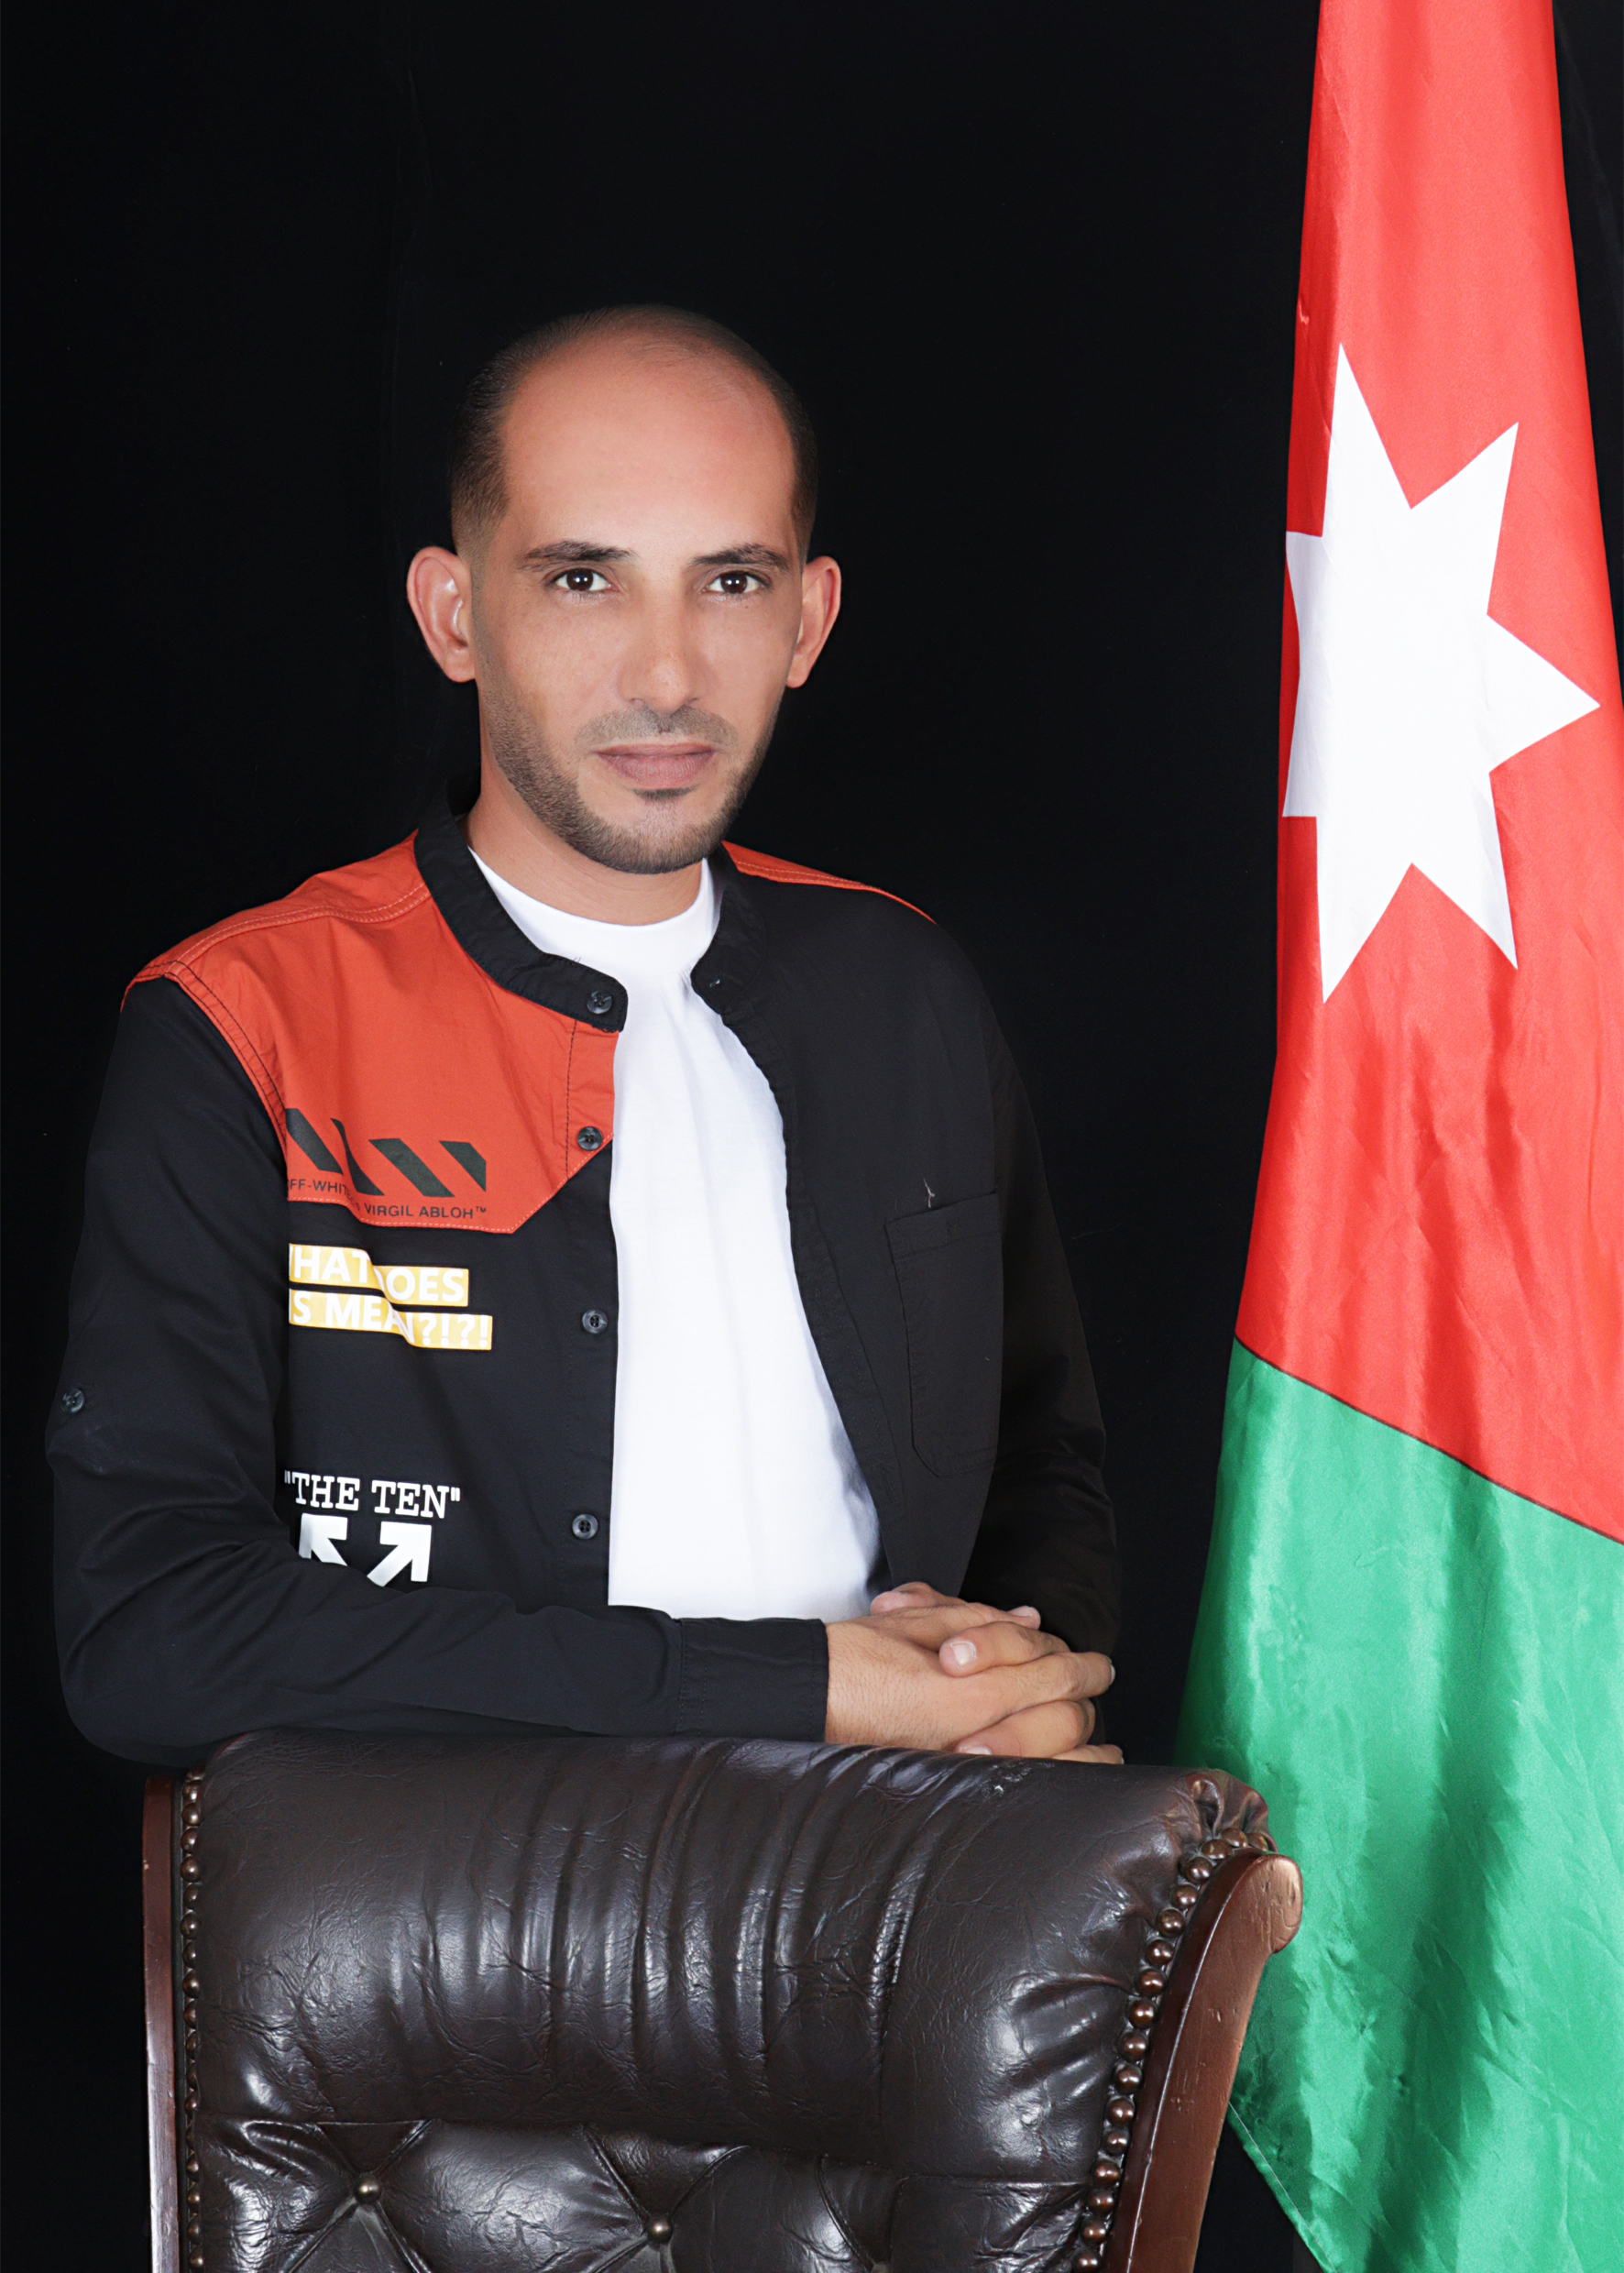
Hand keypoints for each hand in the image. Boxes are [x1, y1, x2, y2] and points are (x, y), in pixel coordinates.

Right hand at [825, 1581, 1117, 1757]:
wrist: (797, 1699)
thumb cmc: (851, 1658)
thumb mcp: (916, 1622)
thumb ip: (978, 1620)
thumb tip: (1030, 1619)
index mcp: (973, 1687)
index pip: (1051, 1674)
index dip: (1082, 1667)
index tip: (1099, 1665)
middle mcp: (977, 1732)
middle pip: (1061, 1717)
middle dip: (1086, 1700)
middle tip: (1100, 1689)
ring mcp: (964, 1765)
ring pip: (1051, 1764)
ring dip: (1084, 1755)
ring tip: (1107, 1751)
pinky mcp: (946, 1785)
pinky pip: (1018, 1790)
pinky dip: (1051, 1783)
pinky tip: (1065, 1781)